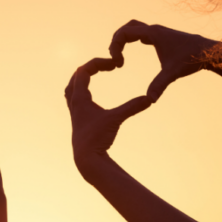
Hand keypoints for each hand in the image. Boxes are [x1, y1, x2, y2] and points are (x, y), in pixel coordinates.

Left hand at [66, 58, 151, 177]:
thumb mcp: (116, 119)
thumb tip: (150, 99)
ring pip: (71, 88)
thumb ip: (132, 107)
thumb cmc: (97, 138)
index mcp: (79, 98)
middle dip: (90, 68)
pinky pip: (74, 99)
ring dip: (80, 78)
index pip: (83, 71)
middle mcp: (73, 103)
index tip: (114, 64)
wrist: (86, 158)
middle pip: (75, 76)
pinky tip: (88, 96)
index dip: (98, 63)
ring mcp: (74, 111)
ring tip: (91, 74)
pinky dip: (80, 91)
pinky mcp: (77, 119)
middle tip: (105, 65)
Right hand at [109, 20, 221, 101]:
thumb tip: (150, 100)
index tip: (118, 62)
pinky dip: (132, 40)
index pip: (125, 33)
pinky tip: (132, 51)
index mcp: (153, 33)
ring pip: (134, 28)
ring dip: (124, 39)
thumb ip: (160, 85)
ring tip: (119, 55)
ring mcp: (158, 33)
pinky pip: (141, 34)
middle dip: (117, 40)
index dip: (116, 46)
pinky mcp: (162, 37)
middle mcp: (154, 30)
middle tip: (114, 56)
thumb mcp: (173, 73)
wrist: (207, 52)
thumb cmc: (191, 59)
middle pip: (127, 27)